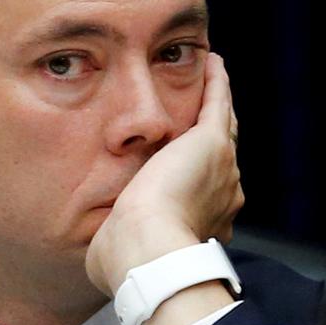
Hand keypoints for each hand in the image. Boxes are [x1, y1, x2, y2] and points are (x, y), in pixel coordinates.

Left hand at [85, 52, 242, 296]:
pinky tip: (213, 63)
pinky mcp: (211, 142)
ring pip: (223, 127)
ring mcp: (222, 167)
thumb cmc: (130, 261)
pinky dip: (217, 83)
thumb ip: (120, 243)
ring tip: (215, 81)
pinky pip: (218, 103)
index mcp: (206, 222)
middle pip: (221, 158)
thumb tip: (101, 248)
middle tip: (210, 116)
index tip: (190, 172)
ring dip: (218, 104)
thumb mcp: (124, 251)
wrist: (146, 249)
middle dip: (214, 137)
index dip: (199, 179)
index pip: (207, 193)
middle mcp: (224, 195)